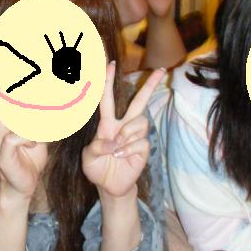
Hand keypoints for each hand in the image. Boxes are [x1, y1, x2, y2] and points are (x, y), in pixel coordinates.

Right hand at [0, 68, 47, 204]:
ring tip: (37, 125)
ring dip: (25, 119)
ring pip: (6, 120)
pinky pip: (13, 138)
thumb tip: (48, 107)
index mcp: (5, 125)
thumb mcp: (38, 136)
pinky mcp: (2, 156)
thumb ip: (38, 122)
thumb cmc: (30, 159)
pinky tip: (35, 144)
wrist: (23, 187)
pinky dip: (28, 138)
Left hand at [82, 62, 164, 198]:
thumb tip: (113, 142)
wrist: (109, 186)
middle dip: (151, 85)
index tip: (111, 64)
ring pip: (140, 122)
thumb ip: (96, 147)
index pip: (107, 99)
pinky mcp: (144, 149)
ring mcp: (135, 137)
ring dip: (127, 134)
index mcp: (107, 124)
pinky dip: (129, 149)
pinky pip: (141, 142)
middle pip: (139, 101)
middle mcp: (124, 126)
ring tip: (116, 150)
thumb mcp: (88, 158)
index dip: (107, 82)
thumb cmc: (97, 168)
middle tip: (162, 70)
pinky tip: (121, 157)